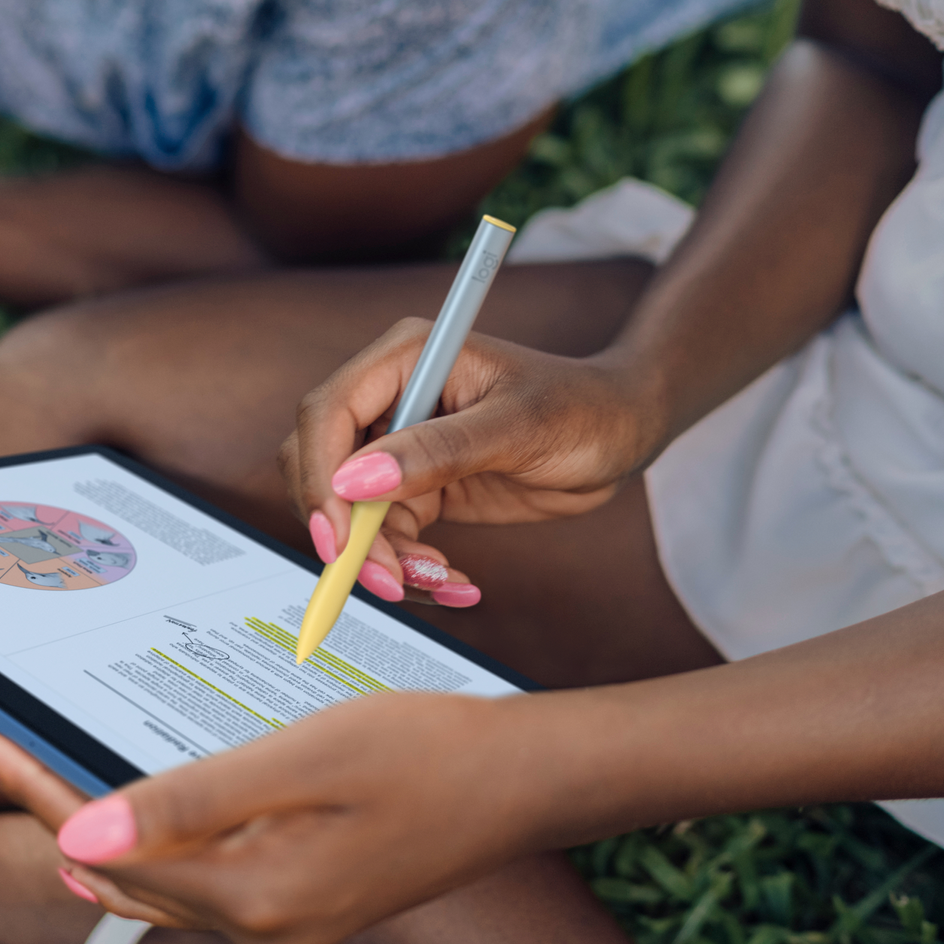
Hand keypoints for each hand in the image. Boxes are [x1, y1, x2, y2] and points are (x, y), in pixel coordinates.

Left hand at [0, 693, 574, 943]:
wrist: (520, 784)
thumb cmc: (424, 751)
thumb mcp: (304, 760)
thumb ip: (191, 801)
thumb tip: (77, 840)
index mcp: (255, 901)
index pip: (111, 852)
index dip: (40, 795)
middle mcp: (262, 936)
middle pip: (125, 875)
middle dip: (55, 809)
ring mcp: (284, 931)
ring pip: (160, 886)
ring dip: (97, 829)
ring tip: (38, 767)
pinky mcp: (302, 911)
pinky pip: (203, 885)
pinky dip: (156, 846)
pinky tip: (130, 811)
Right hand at [281, 319, 664, 604]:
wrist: (624, 433)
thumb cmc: (584, 409)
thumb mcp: (518, 428)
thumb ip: (437, 453)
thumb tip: (355, 483)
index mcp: (404, 359)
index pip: (327, 416)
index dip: (320, 479)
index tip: (340, 539)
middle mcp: (392, 400)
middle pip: (325, 470)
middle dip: (348, 533)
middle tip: (389, 580)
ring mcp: (402, 447)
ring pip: (354, 516)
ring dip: (387, 560)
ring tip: (444, 581)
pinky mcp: (420, 487)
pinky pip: (389, 537)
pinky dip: (413, 568)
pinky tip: (456, 584)